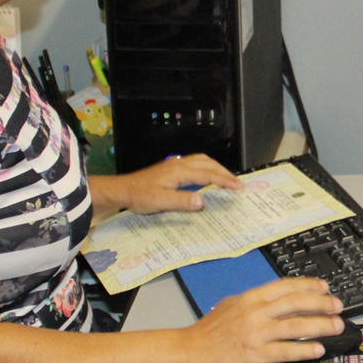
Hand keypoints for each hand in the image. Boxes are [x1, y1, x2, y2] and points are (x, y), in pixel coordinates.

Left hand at [104, 154, 243, 213]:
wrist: (123, 190)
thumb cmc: (140, 196)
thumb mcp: (161, 201)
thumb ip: (182, 201)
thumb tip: (202, 201)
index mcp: (180, 171)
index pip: (208, 174)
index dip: (225, 181)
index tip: (239, 188)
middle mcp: (179, 164)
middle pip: (208, 164)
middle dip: (225, 172)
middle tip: (238, 184)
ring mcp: (175, 164)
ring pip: (202, 160)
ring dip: (216, 167)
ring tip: (226, 178)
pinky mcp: (170, 167)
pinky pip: (195, 162)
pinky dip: (207, 167)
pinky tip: (206, 174)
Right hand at [182, 277, 343, 362]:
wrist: (192, 351)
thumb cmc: (211, 330)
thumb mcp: (233, 305)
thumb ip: (258, 301)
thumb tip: (283, 298)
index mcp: (252, 297)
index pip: (287, 286)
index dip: (310, 286)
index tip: (325, 288)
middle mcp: (256, 312)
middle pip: (296, 302)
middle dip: (321, 303)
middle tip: (337, 306)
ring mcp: (257, 333)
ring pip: (296, 325)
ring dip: (320, 325)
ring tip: (336, 326)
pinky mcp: (256, 353)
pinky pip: (286, 350)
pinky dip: (304, 349)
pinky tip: (318, 349)